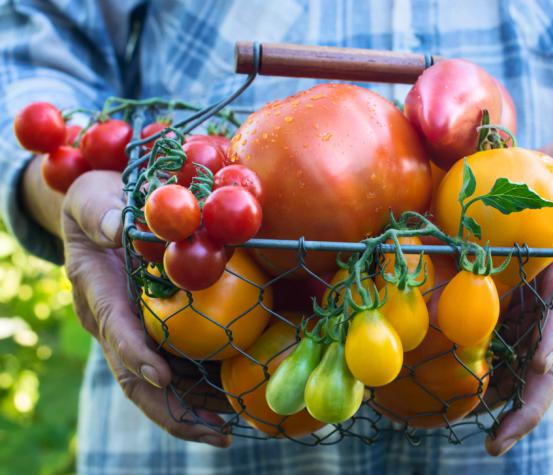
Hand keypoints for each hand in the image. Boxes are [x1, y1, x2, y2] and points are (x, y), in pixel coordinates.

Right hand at [61, 171, 230, 447]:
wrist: (104, 211)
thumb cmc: (99, 202)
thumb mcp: (94, 200)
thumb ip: (102, 215)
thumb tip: (120, 228)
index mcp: (98, 293)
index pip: (115, 329)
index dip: (135, 353)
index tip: (160, 375)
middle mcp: (117, 323)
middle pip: (139, 377)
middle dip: (175, 410)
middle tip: (218, 432)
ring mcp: (140, 331)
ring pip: (166, 381)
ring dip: (199, 406)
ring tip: (240, 423)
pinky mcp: (161, 329)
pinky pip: (184, 362)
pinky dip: (208, 381)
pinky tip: (241, 390)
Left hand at [485, 136, 552, 455]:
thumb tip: (541, 165)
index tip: (540, 364)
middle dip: (531, 400)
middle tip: (500, 439)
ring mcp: (548, 313)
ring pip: (535, 368)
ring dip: (510, 404)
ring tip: (483, 440)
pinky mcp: (530, 316)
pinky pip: (514, 353)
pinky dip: (497, 379)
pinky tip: (467, 403)